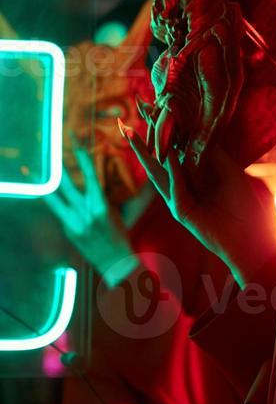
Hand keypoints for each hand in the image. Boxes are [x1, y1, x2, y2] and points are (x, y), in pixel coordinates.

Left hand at [44, 145, 138, 285]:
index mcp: (101, 205)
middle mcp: (85, 213)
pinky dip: (54, 200)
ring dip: (42, 183)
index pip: (89, 175)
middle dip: (59, 165)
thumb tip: (95, 181)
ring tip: (28, 170)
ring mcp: (73, 222)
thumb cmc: (120, 235)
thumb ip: (103, 196)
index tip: (75, 141)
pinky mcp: (67, 230)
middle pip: (66, 184)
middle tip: (52, 149)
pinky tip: (45, 191)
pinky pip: (59, 210)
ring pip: (53, 198)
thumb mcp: (116, 212)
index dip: (81, 156)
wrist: (115, 262)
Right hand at [119, 109, 275, 287]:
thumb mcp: (230, 171)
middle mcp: (182, 186)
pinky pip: (175, 187)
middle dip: (141, 139)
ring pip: (157, 172)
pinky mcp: (181, 212)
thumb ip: (212, 153)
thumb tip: (198, 129)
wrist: (252, 239)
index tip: (151, 108)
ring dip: (143, 152)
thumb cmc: (245, 206)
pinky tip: (169, 153)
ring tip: (129, 133)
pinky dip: (172, 170)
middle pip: (158, 158)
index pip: (173, 149)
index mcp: (193, 176)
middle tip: (124, 119)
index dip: (163, 130)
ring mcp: (178, 199)